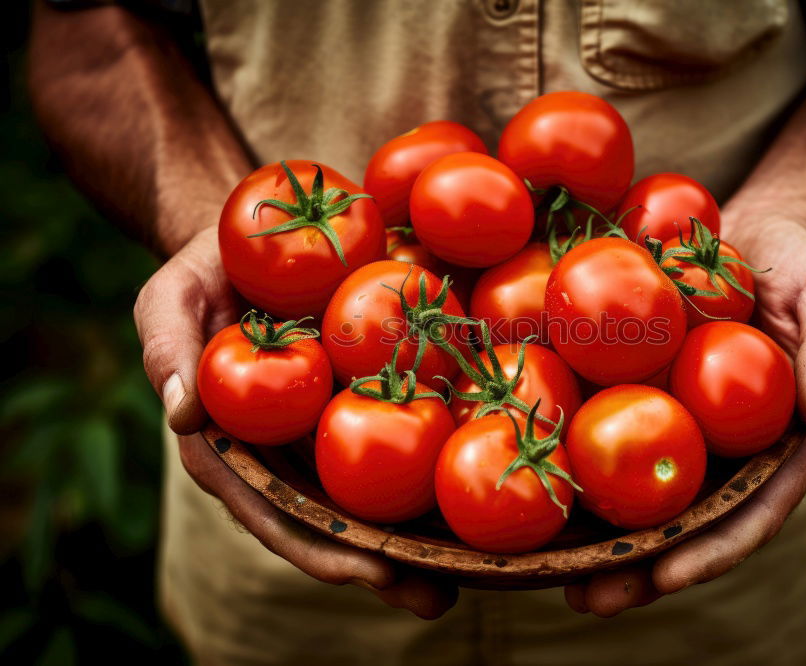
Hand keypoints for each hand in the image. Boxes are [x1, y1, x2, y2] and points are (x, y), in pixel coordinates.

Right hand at [134, 227, 457, 618]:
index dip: (318, 548)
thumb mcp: (169, 301)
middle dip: (382, 566)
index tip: (368, 573)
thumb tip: (182, 413)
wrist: (255, 241)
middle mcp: (285, 455)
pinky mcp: (364, 398)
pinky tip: (487, 479)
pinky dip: (438, 462)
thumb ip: (168, 351)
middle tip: (436, 598)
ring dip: (420, 536)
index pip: (273, 514)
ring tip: (477, 572)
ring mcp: (327, 432)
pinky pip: (401, 433)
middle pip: (333, 523)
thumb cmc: (202, 275)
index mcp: (234, 450)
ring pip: (373, 496)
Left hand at [564, 216, 805, 616]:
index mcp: (779, 445)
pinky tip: (531, 481)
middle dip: (640, 568)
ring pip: (641, 494)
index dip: (711, 551)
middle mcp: (727, 450)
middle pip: (685, 523)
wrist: (758, 234)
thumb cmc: (805, 266)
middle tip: (586, 600)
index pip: (751, 513)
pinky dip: (576, 462)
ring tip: (546, 573)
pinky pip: (610, 433)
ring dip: (598, 537)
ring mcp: (683, 428)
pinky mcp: (646, 396)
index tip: (667, 580)